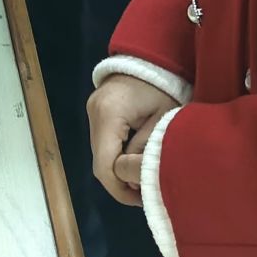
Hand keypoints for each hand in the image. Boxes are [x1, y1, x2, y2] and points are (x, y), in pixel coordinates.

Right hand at [87, 74, 180, 207]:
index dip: (120, 189)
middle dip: (120, 183)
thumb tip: (134, 181)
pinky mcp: (96, 112)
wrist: (154, 57)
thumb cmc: (164, 88)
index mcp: (109, 114)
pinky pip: (102, 144)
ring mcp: (92, 112)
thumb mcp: (163, 122)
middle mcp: (94, 113)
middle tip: (145, 192)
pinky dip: (116, 157)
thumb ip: (146, 151)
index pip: (105, 165)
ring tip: (142, 178)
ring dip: (118, 170)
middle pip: (99, 162)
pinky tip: (134, 161)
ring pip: (99, 155)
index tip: (143, 198)